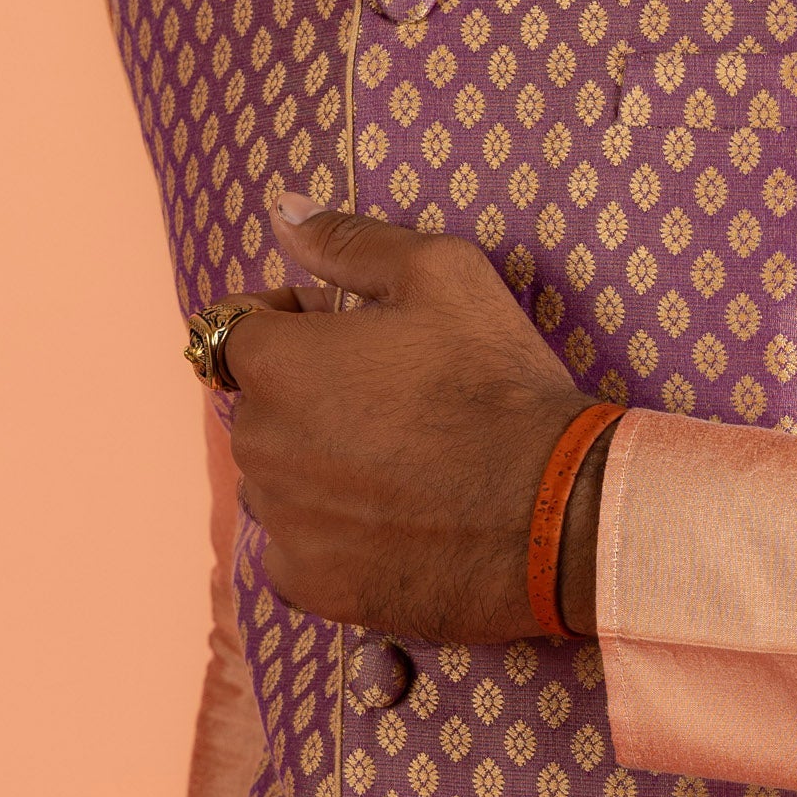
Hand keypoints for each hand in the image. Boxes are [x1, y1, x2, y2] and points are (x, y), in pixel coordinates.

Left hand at [221, 197, 609, 641]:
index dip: (296, 328)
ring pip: (281, 485)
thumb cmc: (499, 384)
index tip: (355, 343)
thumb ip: (349, 241)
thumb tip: (283, 212)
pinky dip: (335, 542)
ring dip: (321, 474)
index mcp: (275, 362)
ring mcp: (281, 521)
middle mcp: (258, 444)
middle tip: (399, 410)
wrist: (557, 511)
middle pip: (264, 413)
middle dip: (311, 404)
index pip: (239, 334)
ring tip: (406, 472)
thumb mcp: (443, 275)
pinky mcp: (311, 584)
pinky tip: (398, 526)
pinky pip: (300, 554)